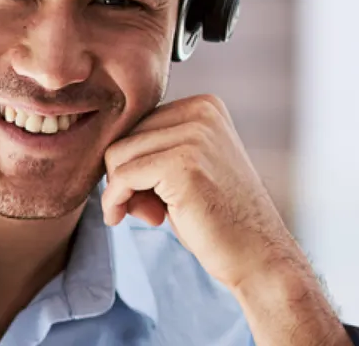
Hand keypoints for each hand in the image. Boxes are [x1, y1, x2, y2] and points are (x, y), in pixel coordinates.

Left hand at [101, 94, 299, 290]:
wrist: (256, 252)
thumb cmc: (220, 215)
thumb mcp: (191, 167)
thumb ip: (157, 148)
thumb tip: (102, 147)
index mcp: (206, 106)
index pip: (139, 122)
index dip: (135, 161)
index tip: (151, 194)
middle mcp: (203, 112)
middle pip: (125, 135)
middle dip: (125, 176)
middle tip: (149, 209)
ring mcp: (195, 135)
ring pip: (118, 154)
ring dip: (120, 191)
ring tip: (149, 214)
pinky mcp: (182, 164)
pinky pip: (122, 177)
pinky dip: (114, 202)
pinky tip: (123, 219)